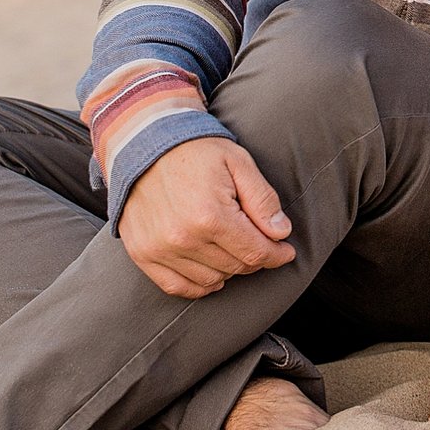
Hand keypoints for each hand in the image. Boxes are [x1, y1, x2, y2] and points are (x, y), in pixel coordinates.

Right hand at [118, 137, 294, 299]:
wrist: (146, 142)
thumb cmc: (196, 151)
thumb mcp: (238, 163)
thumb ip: (262, 199)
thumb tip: (280, 233)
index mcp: (209, 215)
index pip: (255, 251)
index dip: (276, 255)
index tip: (286, 252)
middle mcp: (182, 238)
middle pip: (234, 267)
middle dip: (255, 257)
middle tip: (261, 242)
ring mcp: (159, 250)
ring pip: (210, 280)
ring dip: (228, 269)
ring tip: (232, 247)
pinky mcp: (143, 255)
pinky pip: (177, 287)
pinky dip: (199, 285)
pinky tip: (211, 271)